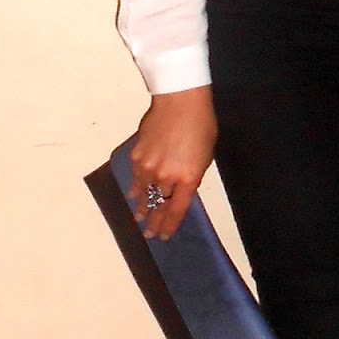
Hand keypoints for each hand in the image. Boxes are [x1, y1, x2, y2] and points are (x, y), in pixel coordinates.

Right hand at [129, 86, 217, 239]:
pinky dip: (135, 187)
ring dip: (142, 206)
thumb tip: (178, 189)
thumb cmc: (201, 126)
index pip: (175, 210)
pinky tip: (134, 194)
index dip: (169, 226)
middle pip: (158, 205)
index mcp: (188, 179)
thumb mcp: (204, 157)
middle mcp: (166, 177)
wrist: (180, 102)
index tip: (163, 236)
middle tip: (148, 233)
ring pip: (143, 194)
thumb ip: (191, 176)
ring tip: (139, 217)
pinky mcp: (137, 156)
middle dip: (154, 222)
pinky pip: (136, 178)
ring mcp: (149, 167)